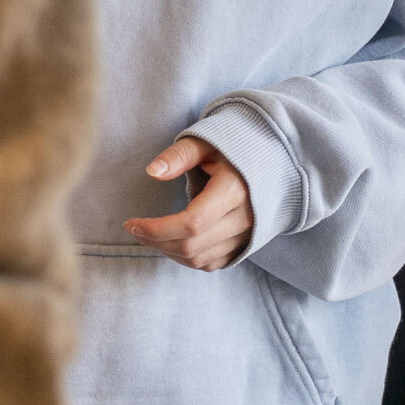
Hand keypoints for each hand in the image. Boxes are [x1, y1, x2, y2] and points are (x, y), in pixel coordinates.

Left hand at [124, 135, 253, 271]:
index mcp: (235, 190)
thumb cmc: (233, 147)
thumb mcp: (206, 141)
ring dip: (168, 252)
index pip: (191, 223)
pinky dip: (187, 258)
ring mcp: (247, 235)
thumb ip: (179, 155)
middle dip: (156, 241)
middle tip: (135, 228)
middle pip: (192, 246)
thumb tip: (152, 172)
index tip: (132, 222)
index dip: (156, 229)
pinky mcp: (246, 245)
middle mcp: (245, 218)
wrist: (272, 160)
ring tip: (150, 234)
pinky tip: (172, 242)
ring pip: (199, 259)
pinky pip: (212, 264)